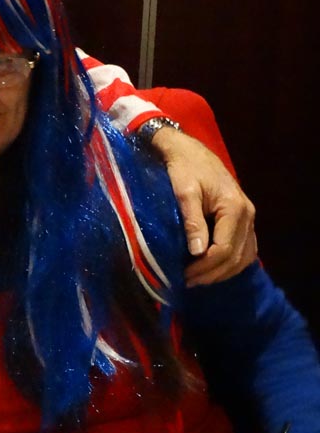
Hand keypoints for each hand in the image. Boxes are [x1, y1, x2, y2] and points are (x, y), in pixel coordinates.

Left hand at [150, 127, 256, 285]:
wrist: (188, 150)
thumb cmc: (184, 168)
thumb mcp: (184, 192)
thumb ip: (192, 221)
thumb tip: (196, 252)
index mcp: (234, 208)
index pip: (225, 249)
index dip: (205, 267)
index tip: (184, 275)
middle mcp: (247, 214)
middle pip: (236, 256)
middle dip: (212, 273)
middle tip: (188, 282)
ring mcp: (248, 217)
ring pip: (244, 255)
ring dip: (223, 271)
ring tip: (199, 279)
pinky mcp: (243, 218)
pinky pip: (244, 247)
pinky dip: (231, 262)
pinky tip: (213, 269)